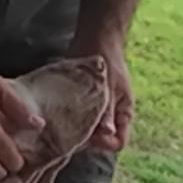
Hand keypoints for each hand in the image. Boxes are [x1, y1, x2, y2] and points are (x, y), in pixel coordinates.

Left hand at [72, 35, 133, 152]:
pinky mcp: (84, 106)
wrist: (97, 38)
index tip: (90, 136)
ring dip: (76, 130)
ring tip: (63, 124)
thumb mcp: (108, 87)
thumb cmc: (106, 60)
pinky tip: (59, 115)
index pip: (118, 143)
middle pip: (101, 141)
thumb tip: (108, 134)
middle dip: (87, 139)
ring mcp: (98, 112)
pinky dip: (70, 120)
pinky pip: (78, 120)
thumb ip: (107, 111)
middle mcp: (112, 118)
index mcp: (124, 114)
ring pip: (88, 131)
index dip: (105, 144)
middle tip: (70, 131)